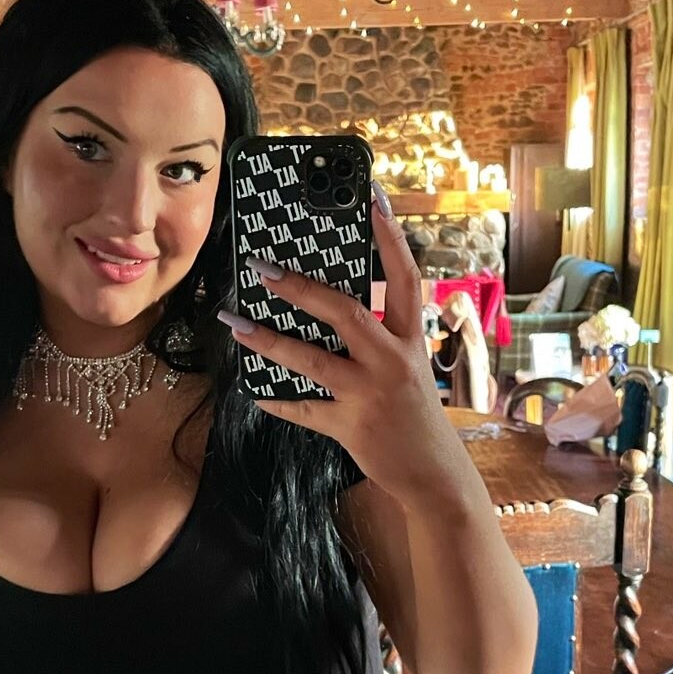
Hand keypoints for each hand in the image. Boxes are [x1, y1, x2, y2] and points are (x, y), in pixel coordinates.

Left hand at [218, 181, 468, 507]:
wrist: (436, 476)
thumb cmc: (416, 415)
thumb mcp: (409, 367)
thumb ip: (378, 338)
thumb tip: (327, 307)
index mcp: (410, 339)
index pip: (404, 276)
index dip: (389, 236)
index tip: (371, 197)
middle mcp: (393, 361)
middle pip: (345, 312)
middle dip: (299, 287)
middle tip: (261, 268)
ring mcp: (371, 395)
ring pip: (312, 360)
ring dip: (268, 340)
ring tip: (236, 323)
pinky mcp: (351, 427)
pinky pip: (304, 410)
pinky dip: (277, 399)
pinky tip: (254, 389)